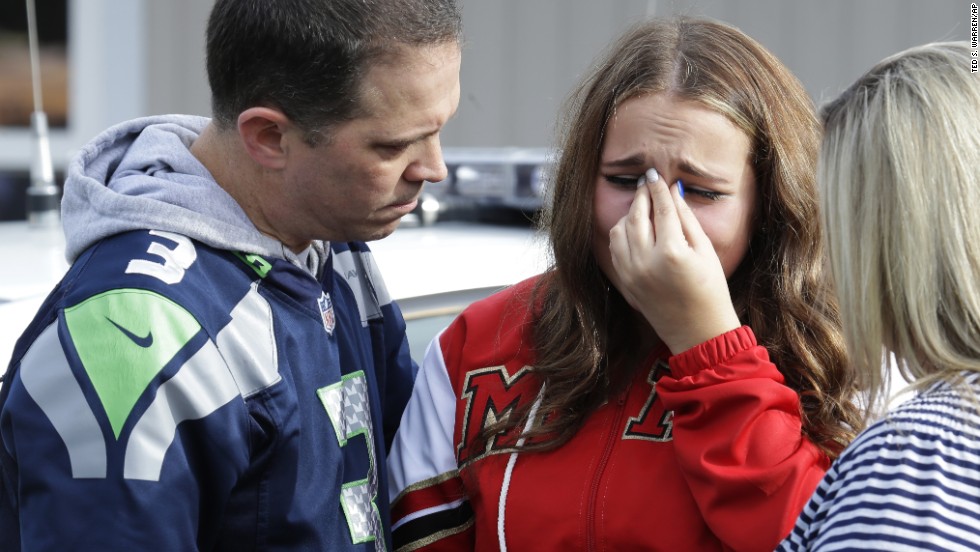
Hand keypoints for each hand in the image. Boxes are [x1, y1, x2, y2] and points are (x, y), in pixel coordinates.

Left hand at [608, 169, 740, 353]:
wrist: (697, 331)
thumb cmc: (710, 291)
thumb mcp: (705, 251)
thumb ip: (687, 219)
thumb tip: (673, 191)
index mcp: (671, 253)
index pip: (662, 209)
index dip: (658, 189)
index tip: (655, 174)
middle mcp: (645, 262)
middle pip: (637, 216)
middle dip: (641, 196)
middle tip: (647, 183)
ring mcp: (631, 273)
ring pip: (620, 230)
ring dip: (629, 213)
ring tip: (643, 206)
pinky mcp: (624, 281)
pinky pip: (615, 248)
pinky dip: (622, 233)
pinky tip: (634, 227)